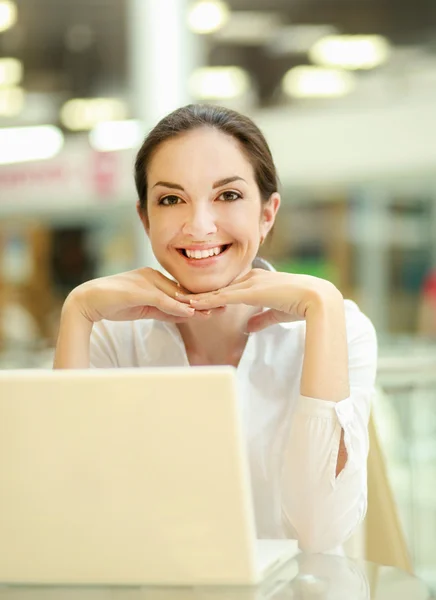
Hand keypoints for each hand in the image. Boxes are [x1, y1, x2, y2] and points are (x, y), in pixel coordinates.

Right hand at [68, 267, 223, 323]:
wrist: (88, 302)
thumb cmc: (114, 304)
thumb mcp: (144, 308)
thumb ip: (164, 310)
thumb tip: (184, 315)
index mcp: (154, 278)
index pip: (180, 289)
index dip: (198, 298)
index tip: (216, 304)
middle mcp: (152, 276)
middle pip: (182, 290)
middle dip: (203, 299)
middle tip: (224, 305)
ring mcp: (146, 281)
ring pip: (175, 294)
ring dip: (195, 304)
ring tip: (213, 311)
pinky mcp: (138, 290)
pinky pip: (162, 299)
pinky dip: (176, 306)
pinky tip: (189, 313)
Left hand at [178, 269, 339, 331]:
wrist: (316, 299)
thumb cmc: (300, 305)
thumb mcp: (276, 313)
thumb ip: (261, 318)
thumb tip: (248, 328)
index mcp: (257, 281)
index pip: (228, 288)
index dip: (211, 294)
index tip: (194, 298)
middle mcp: (250, 278)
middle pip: (218, 286)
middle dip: (198, 293)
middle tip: (177, 296)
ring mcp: (249, 283)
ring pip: (216, 290)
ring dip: (197, 296)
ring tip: (176, 300)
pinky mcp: (250, 291)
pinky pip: (222, 296)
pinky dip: (206, 300)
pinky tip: (192, 304)